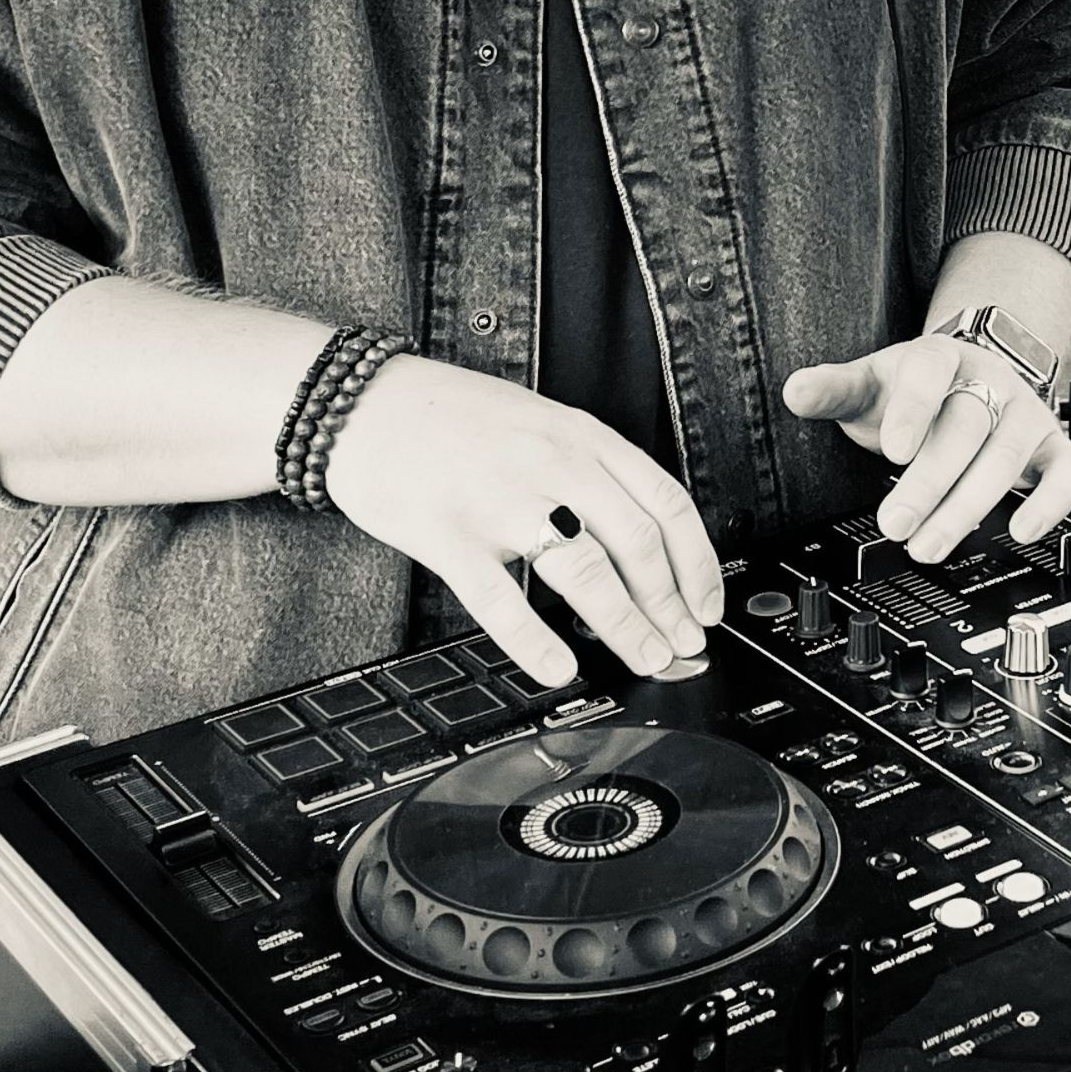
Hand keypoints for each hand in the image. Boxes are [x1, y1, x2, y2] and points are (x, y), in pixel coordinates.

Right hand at [325, 357, 722, 687]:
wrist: (363, 402)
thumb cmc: (451, 418)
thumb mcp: (540, 421)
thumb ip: (589, 469)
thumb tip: (642, 538)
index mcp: (581, 435)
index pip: (665, 501)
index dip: (697, 563)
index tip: (707, 606)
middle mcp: (551, 463)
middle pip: (636, 543)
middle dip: (670, 606)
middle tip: (683, 647)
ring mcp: (500, 499)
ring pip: (585, 572)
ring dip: (626, 626)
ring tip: (645, 659)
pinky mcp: (448, 535)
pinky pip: (501, 600)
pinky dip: (536, 642)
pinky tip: (558, 669)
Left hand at [783, 335, 1070, 563]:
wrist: (971, 377)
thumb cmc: (914, 390)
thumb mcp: (870, 384)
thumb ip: (833, 390)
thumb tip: (795, 390)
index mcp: (939, 356)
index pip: (930, 373)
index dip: (914, 411)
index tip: (893, 451)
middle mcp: (989, 380)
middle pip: (967, 426)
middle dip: (931, 480)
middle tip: (896, 524)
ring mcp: (1024, 412)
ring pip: (1007, 455)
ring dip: (970, 505)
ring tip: (928, 545)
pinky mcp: (1051, 445)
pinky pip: (1065, 472)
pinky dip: (1050, 502)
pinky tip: (1020, 530)